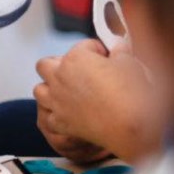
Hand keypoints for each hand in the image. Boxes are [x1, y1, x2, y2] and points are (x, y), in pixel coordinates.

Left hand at [34, 39, 159, 162]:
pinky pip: (48, 117)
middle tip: (79, 71)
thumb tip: (117, 44)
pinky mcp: (60, 122)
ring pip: (40, 90)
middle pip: (46, 65)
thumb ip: (120, 50)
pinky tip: (68, 115)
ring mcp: (56, 101)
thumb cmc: (133, 94)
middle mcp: (59, 77)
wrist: (132, 130)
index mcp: (75, 59)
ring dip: (50, 89)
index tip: (109, 58)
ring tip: (67, 92)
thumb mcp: (131, 64)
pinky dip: (55, 115)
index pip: (85, 46)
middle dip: (59, 65)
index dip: (99, 51)